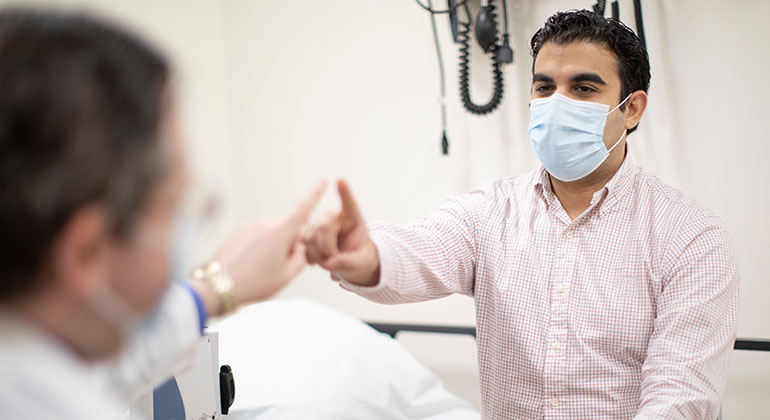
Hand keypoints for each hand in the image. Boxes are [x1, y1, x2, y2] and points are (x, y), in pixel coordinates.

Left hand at [204, 181, 325, 311]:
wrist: (217, 286)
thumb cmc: (255, 283)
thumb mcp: (286, 276)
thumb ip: (301, 257)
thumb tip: (300, 246)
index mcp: (281, 233)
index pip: (303, 209)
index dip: (315, 194)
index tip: (323, 181)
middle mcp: (266, 224)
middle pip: (288, 228)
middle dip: (291, 242)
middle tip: (282, 266)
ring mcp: (250, 226)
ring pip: (272, 233)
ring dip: (274, 246)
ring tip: (261, 268)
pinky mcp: (239, 231)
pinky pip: (257, 236)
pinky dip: (259, 247)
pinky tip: (250, 264)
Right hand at [304, 179, 379, 286]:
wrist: (348, 260)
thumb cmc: (358, 257)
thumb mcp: (361, 263)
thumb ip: (350, 262)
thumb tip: (332, 262)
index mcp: (353, 218)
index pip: (350, 204)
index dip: (345, 193)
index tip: (341, 181)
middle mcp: (333, 216)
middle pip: (323, 227)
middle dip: (327, 249)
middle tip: (335, 260)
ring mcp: (318, 222)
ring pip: (310, 237)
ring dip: (318, 255)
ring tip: (329, 259)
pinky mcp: (306, 231)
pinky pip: (302, 244)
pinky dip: (309, 256)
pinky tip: (318, 259)